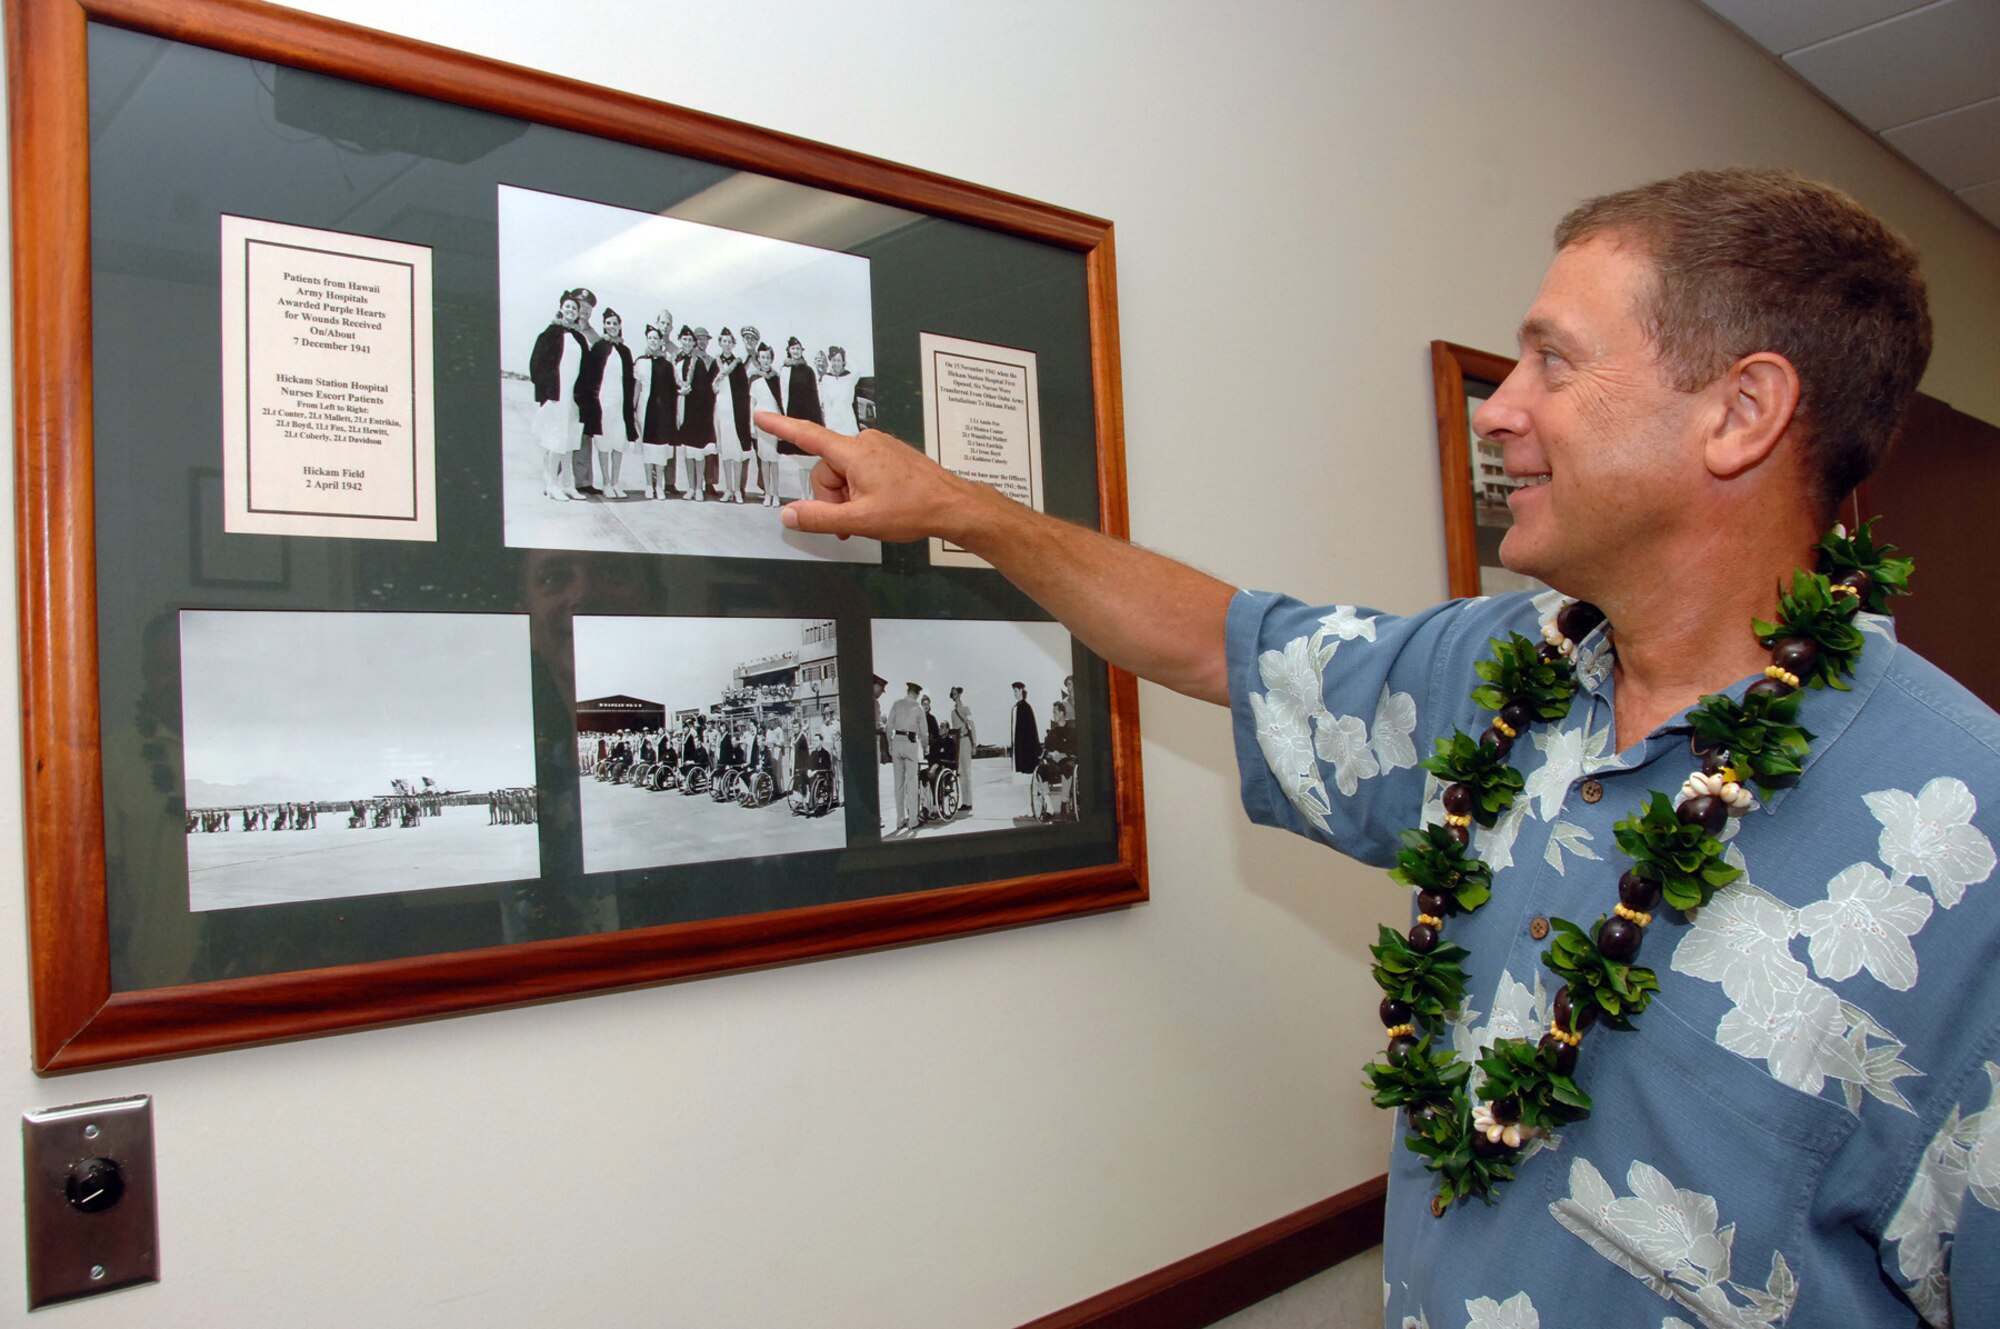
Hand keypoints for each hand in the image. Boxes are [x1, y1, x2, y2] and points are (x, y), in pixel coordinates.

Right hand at [757, 413, 983, 543]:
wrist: (953, 505)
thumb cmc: (911, 510)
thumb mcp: (860, 520)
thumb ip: (820, 518)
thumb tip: (788, 514)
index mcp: (853, 452)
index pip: (807, 436)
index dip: (781, 427)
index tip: (761, 416)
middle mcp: (864, 443)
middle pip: (827, 469)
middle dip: (832, 497)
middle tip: (851, 523)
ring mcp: (879, 448)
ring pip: (845, 474)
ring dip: (848, 498)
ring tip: (869, 517)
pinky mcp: (890, 455)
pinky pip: (862, 472)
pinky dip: (861, 492)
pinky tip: (878, 508)